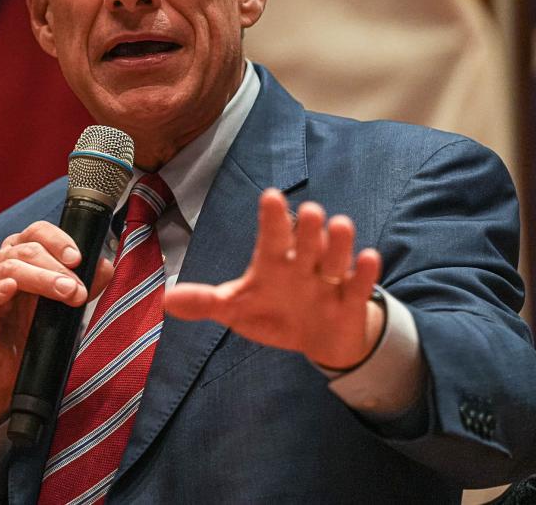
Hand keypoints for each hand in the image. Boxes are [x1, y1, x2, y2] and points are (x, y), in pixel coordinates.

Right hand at [0, 222, 114, 427]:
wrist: (6, 368)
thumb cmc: (32, 329)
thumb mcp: (64, 304)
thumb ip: (86, 283)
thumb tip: (106, 267)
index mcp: (22, 253)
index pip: (37, 232)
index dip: (58, 240)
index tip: (79, 258)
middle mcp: (1, 262)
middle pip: (28, 250)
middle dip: (58, 268)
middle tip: (79, 289)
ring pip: (11, 268)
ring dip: (42, 279)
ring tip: (66, 293)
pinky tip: (11, 288)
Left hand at [163, 189, 382, 369]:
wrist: (318, 338)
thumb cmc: (275, 314)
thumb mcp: (237, 309)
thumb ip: (207, 303)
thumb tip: (167, 299)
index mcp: (275, 261)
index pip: (272, 236)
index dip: (273, 218)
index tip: (271, 196)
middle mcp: (304, 264)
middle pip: (307, 242)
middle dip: (309, 229)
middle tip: (309, 212)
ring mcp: (330, 280)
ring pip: (336, 258)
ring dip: (338, 243)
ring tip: (339, 224)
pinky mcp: (351, 301)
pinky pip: (360, 285)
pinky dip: (365, 273)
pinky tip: (369, 258)